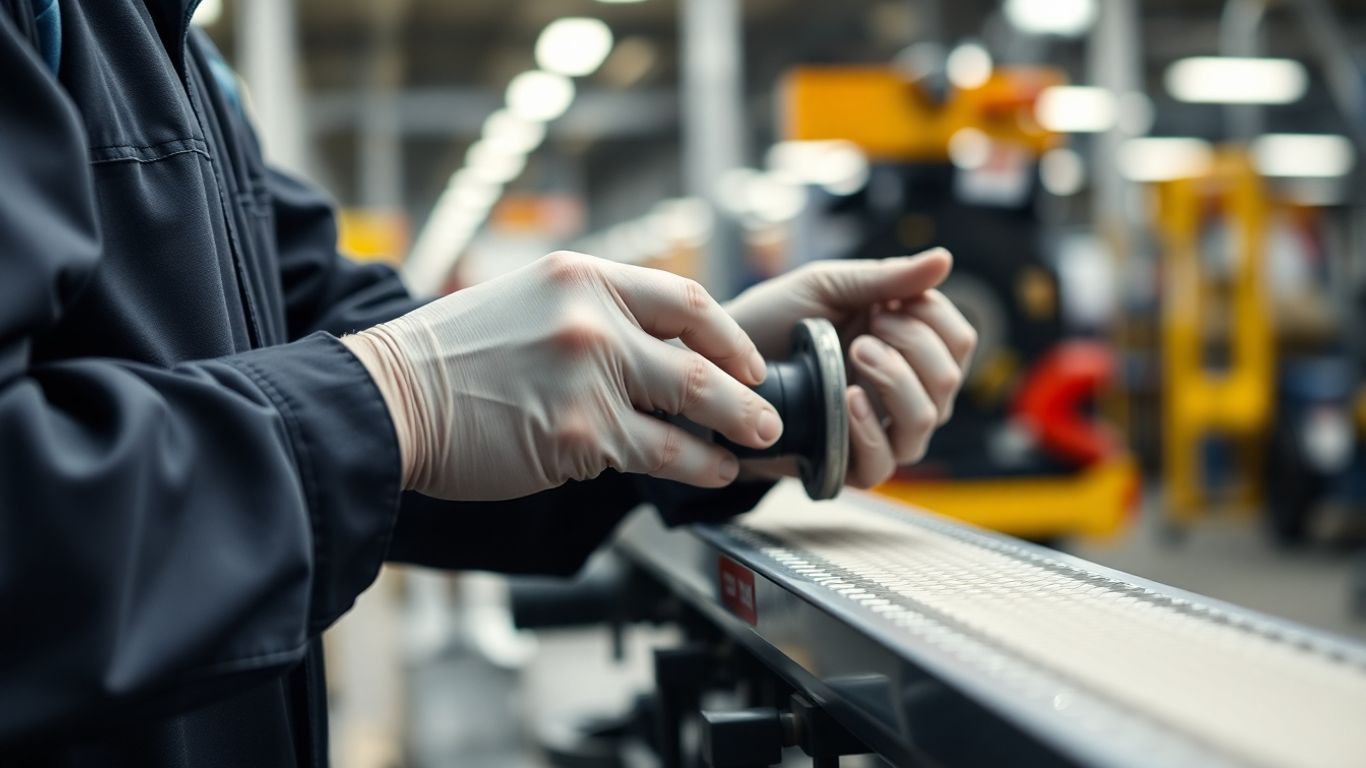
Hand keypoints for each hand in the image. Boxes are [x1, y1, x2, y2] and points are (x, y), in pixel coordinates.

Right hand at [343, 251, 781, 500]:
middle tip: (768, 411)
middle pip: (700, 351)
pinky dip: (695, 466)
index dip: (727, 332)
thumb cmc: (450, 359)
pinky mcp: (581, 434)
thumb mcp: (525, 302)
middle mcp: (593, 318)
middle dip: (746, 389)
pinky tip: (711, 473)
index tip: (745, 357)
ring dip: (735, 431)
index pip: (682, 297)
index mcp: (581, 276)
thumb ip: (590, 314)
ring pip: (691, 405)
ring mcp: (590, 376)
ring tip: (756, 445)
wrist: (387, 399)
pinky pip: (661, 453)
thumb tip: (654, 350)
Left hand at [725, 248, 975, 487]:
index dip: (930, 318)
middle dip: (911, 345)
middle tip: (862, 332)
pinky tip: (848, 400)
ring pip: (925, 419)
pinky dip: (870, 429)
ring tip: (855, 355)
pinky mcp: (847, 465)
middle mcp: (905, 392)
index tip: (882, 306)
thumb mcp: (825, 286)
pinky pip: (883, 463)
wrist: (716, 362)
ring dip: (895, 380)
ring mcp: (880, 431)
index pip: (958, 340)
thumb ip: (885, 278)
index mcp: (908, 347)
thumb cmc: (772, 321)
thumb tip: (944, 260)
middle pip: (948, 378)